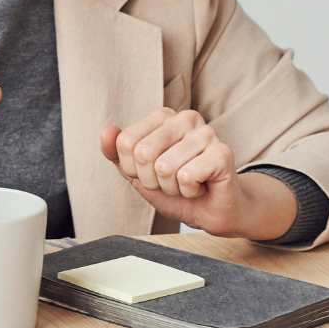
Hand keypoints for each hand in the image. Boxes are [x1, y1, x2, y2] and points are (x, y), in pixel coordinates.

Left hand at [99, 109, 296, 240]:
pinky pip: (186, 177)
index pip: (125, 142)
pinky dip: (189, 192)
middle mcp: (186, 118)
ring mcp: (206, 133)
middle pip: (143, 153)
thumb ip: (117, 153)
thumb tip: (106, 131)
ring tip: (187, 184)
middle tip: (171, 182)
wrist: (211, 211)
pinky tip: (200, 187)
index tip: (152, 174)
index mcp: (163, 116)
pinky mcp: (222, 153)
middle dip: (152, 180)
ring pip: (164, 167)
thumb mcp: (138, 174)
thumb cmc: (176, 189)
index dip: (133, 170)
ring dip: (172, 187)